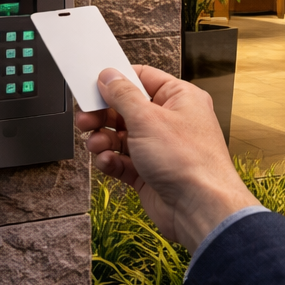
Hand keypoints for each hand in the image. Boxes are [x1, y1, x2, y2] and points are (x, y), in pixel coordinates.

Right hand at [75, 65, 258, 249]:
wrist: (199, 207)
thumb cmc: (188, 161)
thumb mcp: (147, 119)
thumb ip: (123, 95)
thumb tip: (109, 77)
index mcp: (180, 99)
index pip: (144, 79)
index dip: (117, 81)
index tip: (93, 86)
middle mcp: (172, 121)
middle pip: (128, 109)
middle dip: (103, 114)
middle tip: (85, 119)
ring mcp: (161, 148)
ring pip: (122, 136)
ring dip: (103, 139)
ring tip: (95, 144)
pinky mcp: (150, 172)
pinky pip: (123, 161)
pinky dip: (111, 160)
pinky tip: (107, 161)